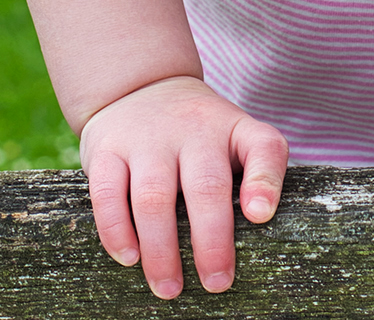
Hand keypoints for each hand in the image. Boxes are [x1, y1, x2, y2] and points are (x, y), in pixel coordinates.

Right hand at [79, 74, 288, 299]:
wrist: (139, 85)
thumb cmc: (198, 130)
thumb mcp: (235, 134)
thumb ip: (258, 169)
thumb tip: (260, 217)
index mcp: (231, 128)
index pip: (262, 146)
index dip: (265, 181)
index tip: (260, 217)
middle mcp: (192, 129)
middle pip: (206, 186)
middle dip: (211, 241)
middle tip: (216, 283)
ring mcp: (147, 138)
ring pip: (154, 196)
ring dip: (162, 250)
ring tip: (169, 287)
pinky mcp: (107, 150)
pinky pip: (107, 193)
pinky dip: (117, 230)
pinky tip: (129, 257)